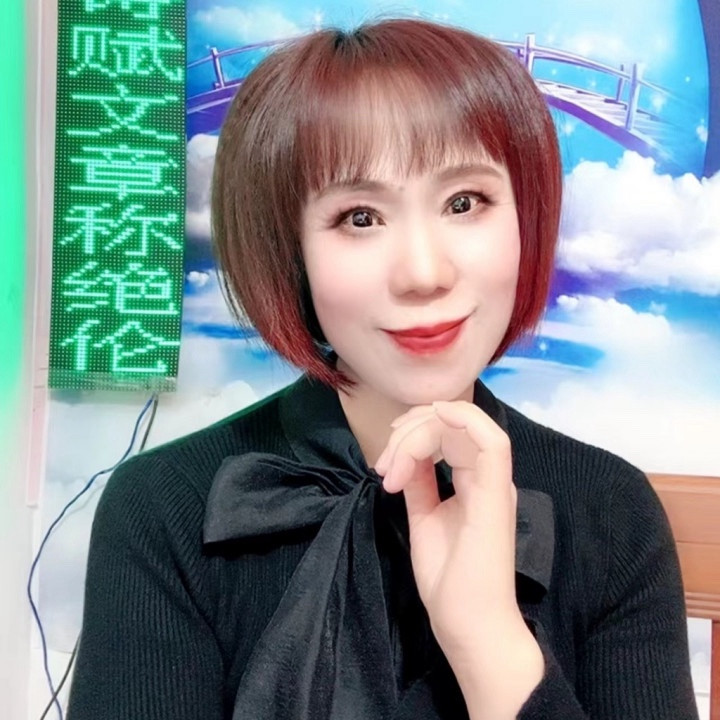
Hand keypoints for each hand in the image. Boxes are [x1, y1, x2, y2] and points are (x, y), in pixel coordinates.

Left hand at [374, 401, 542, 717]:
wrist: (468, 625)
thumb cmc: (448, 580)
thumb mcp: (424, 518)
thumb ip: (420, 483)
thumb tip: (405, 456)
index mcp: (475, 482)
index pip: (449, 432)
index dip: (414, 431)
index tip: (384, 461)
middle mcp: (488, 476)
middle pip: (451, 424)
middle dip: (409, 431)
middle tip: (383, 465)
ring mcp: (495, 483)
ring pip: (463, 425)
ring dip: (418, 433)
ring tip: (390, 469)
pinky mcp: (496, 494)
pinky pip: (491, 442)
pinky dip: (459, 421)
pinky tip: (425, 427)